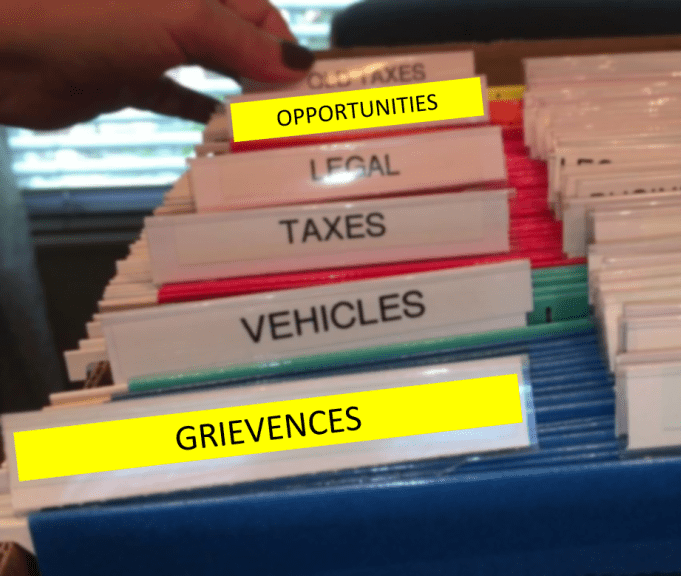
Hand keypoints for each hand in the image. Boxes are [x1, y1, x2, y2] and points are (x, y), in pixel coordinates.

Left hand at [0, 0, 315, 128]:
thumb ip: (244, 41)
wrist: (5, 49)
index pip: (260, 13)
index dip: (287, 48)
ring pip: (212, 71)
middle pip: (239, 41)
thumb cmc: (86, 15)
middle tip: (298, 112)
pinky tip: (226, 131)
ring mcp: (150, 44)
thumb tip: (299, 64)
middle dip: (270, 73)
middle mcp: (175, 10)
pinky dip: (202, 114)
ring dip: (241, 97)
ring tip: (269, 127)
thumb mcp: (183, 18)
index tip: (311, 89)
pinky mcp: (127, 79)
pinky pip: (177, 98)